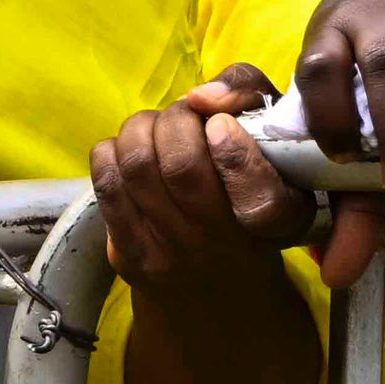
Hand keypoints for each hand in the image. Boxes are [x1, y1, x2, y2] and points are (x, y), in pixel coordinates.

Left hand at [93, 66, 359, 289]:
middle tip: (183, 118)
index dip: (236, 152)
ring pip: (137, 167)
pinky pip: (107, 183)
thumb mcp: (273, 146)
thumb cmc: (248, 194)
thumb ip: (248, 97)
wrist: (217, 287)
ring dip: (141, 130)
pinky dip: (113, 152)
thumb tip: (200, 96)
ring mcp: (173, 257)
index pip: (262, 201)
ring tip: (156, 132)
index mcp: (278, 222)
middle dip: (176, 121)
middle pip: (181, 165)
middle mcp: (227, 249)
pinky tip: (132, 155)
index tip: (220, 125)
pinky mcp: (130, 256)